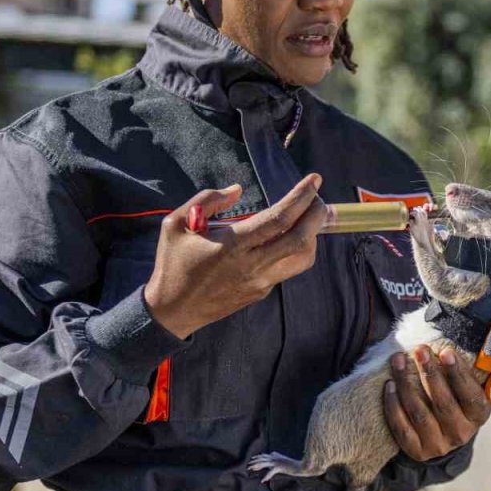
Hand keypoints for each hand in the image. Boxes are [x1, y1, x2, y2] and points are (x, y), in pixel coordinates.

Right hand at [144, 174, 326, 338]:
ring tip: (306, 217)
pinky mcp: (261, 292)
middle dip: (317, 214)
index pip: (279, 219)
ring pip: (303, 259)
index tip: (314, 180)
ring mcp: (260, 282)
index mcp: (232, 245)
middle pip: (301, 239)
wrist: (172, 311)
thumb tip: (237, 190)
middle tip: (318, 197)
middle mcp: (252, 265)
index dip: (301, 197)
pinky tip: (287, 237)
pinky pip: (288, 268)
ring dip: (312, 235)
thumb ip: (207, 200)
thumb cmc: (173, 264)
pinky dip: (296, 249)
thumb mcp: (175, 224)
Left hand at [383, 347, 490, 460]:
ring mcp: (439, 445)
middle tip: (419, 350)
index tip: (446, 351)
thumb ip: (464, 367)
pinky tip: (389, 385)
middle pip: (443, 402)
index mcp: (479, 415)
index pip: (470, 395)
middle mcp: (462, 433)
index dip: (458, 374)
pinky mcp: (418, 451)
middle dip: (430, 373)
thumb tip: (459, 331)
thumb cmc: (454, 396)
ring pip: (419, 412)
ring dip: (406, 384)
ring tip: (397, 360)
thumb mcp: (466, 385)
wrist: (442, 432)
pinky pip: (402, 428)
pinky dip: (393, 406)